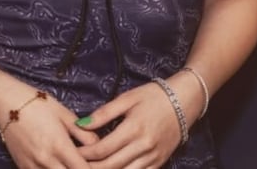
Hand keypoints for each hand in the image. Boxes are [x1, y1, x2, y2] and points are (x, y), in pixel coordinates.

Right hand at [0, 81, 98, 168]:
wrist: (6, 102)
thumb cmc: (37, 103)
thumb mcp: (64, 113)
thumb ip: (83, 133)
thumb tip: (99, 145)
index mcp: (59, 145)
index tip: (102, 166)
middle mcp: (46, 160)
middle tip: (88, 165)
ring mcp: (32, 167)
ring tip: (72, 164)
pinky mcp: (23, 168)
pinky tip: (58, 166)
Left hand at [75, 80, 189, 168]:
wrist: (183, 101)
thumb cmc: (153, 96)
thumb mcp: (127, 98)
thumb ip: (104, 113)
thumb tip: (81, 124)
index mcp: (133, 128)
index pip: (103, 149)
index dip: (85, 153)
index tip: (73, 151)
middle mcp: (143, 146)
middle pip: (111, 166)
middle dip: (91, 167)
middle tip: (76, 163)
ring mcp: (153, 157)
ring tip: (91, 168)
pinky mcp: (159, 163)